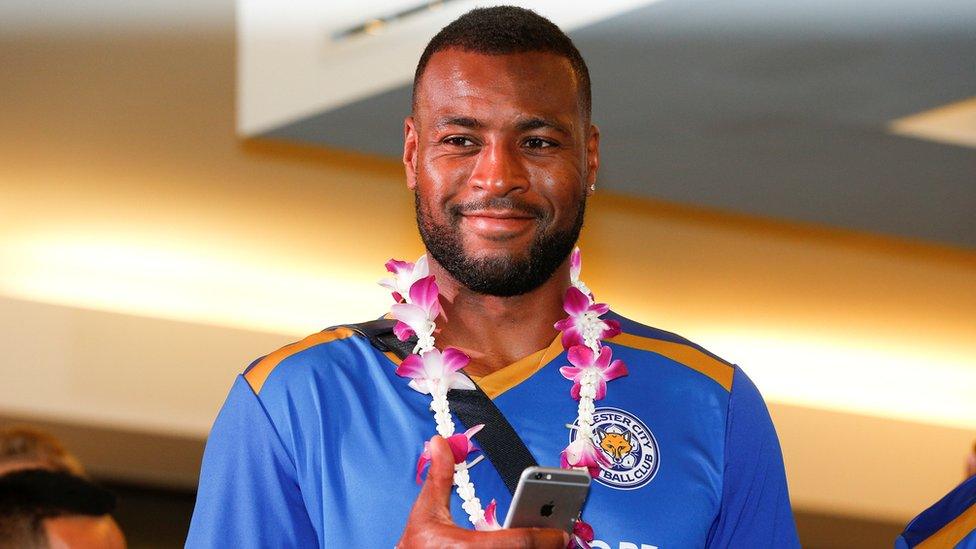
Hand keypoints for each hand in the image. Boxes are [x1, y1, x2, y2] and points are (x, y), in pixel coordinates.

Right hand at [398, 436, 569, 547]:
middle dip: (546, 546)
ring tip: (552, 543)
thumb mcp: (426, 511)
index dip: (544, 536)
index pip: (518, 542)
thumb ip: (439, 477)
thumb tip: (440, 442)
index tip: (561, 531)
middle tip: (561, 534)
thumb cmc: (417, 546)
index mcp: (469, 548)